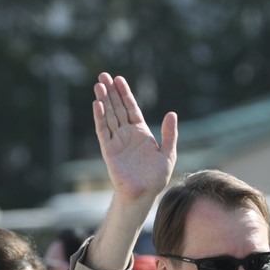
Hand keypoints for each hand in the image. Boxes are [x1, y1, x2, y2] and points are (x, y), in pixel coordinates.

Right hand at [93, 73, 176, 202]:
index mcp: (140, 132)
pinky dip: (100, 118)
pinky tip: (97, 105)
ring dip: (104, 100)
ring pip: (109, 116)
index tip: (119, 79)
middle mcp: (127, 134)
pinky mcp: (109, 150)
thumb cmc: (156, 177)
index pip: (131, 108)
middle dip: (111, 92)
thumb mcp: (168, 154)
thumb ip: (169, 134)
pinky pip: (103, 131)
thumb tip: (171, 113)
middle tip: (103, 75)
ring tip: (98, 85)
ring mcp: (117, 141)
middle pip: (117, 108)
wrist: (144, 194)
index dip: (125, 93)